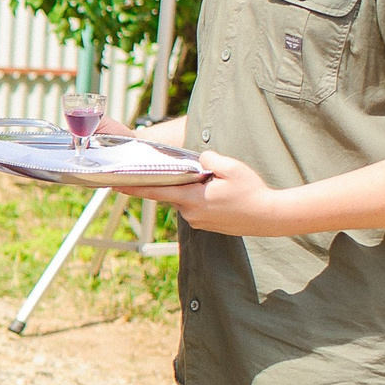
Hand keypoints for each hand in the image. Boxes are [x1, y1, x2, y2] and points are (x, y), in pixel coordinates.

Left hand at [106, 150, 281, 233]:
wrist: (270, 217)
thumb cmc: (252, 192)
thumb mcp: (232, 167)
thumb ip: (210, 159)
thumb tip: (200, 160)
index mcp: (192, 198)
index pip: (155, 191)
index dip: (133, 188)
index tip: (114, 185)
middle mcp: (190, 212)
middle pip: (171, 193)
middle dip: (173, 182)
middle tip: (183, 174)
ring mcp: (197, 221)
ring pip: (184, 200)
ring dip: (191, 190)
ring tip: (216, 185)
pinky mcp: (205, 225)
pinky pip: (194, 207)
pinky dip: (199, 198)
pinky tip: (218, 195)